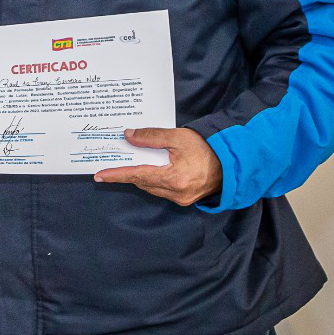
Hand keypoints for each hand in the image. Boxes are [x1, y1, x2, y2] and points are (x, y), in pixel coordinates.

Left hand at [93, 127, 221, 206]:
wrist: (234, 163)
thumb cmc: (208, 148)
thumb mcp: (178, 137)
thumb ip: (151, 137)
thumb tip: (128, 136)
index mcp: (173, 178)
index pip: (137, 176)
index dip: (116, 174)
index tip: (99, 175)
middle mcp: (175, 193)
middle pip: (142, 182)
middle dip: (127, 173)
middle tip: (111, 163)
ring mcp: (181, 198)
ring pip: (151, 187)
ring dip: (140, 176)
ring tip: (129, 163)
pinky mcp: (185, 199)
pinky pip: (161, 190)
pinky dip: (152, 180)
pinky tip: (149, 169)